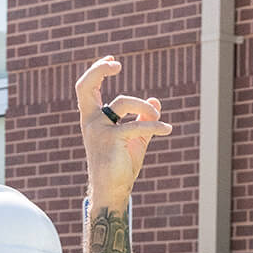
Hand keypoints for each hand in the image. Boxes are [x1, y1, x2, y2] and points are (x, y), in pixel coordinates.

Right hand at [74, 55, 171, 208]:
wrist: (113, 190)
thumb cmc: (119, 165)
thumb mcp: (134, 138)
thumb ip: (143, 119)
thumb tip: (155, 100)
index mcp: (93, 119)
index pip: (86, 89)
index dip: (97, 71)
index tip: (113, 62)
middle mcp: (92, 122)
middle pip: (85, 87)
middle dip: (98, 69)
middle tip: (116, 64)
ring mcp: (100, 130)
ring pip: (124, 102)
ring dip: (145, 106)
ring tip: (159, 117)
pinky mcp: (112, 140)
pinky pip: (138, 125)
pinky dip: (156, 125)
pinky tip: (167, 129)